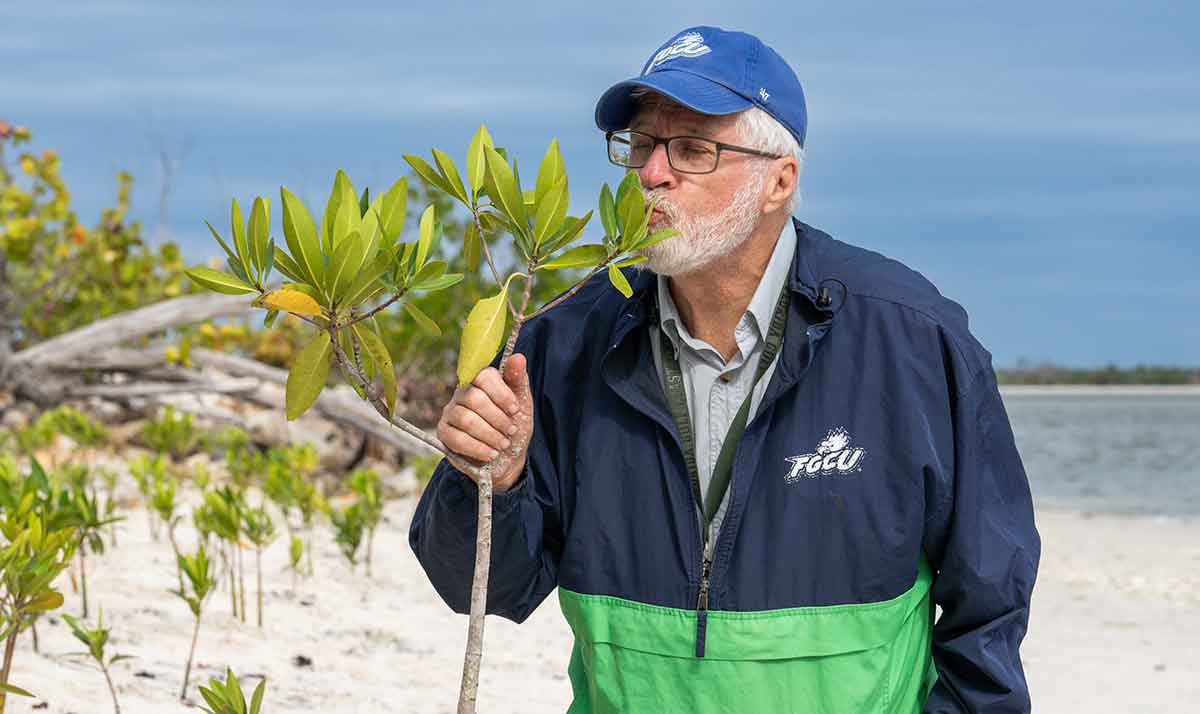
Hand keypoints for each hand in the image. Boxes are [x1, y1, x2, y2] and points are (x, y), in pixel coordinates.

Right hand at [437, 353, 533, 493]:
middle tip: (511, 431)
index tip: (516, 410)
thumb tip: (518, 357)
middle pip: (474, 399)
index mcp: (480, 381)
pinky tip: (490, 454)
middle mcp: (462, 393)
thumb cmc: (514, 425)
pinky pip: (456, 438)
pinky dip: (478, 448)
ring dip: (489, 435)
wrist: (507, 457)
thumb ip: (518, 380)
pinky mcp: (444, 432)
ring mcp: (450, 412)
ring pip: (466, 420)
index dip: (501, 393)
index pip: (484, 376)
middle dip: (497, 418)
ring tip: (503, 444)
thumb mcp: (522, 403)